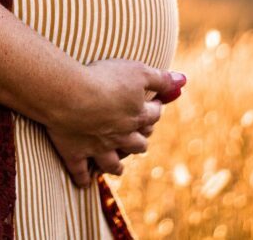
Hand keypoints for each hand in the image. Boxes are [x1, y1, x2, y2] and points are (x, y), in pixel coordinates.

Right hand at [43, 59, 185, 187]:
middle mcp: (121, 136)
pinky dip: (82, 177)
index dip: (155, 108)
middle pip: (137, 144)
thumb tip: (183, 81)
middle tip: (138, 136)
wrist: (69, 94)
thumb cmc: (104, 79)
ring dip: (116, 165)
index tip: (154, 104)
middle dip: (140, 141)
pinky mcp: (74, 151)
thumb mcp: (137, 71)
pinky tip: (83, 182)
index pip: (153, 115)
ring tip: (118, 166)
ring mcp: (97, 147)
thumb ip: (160, 78)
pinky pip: (80, 170)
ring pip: (113, 162)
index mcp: (137, 116)